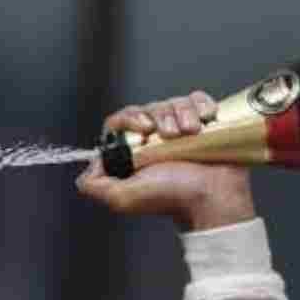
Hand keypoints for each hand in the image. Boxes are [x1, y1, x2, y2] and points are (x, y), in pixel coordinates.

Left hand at [76, 91, 257, 231]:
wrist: (212, 199)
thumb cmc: (172, 199)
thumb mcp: (123, 198)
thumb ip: (95, 185)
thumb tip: (87, 168)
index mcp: (137, 151)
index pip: (122, 120)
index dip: (130, 118)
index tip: (145, 131)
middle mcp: (158, 140)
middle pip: (150, 108)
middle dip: (160, 117)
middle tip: (171, 136)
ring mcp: (183, 131)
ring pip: (175, 102)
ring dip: (183, 113)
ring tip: (191, 133)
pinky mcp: (205, 125)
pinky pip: (198, 101)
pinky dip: (201, 105)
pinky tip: (206, 120)